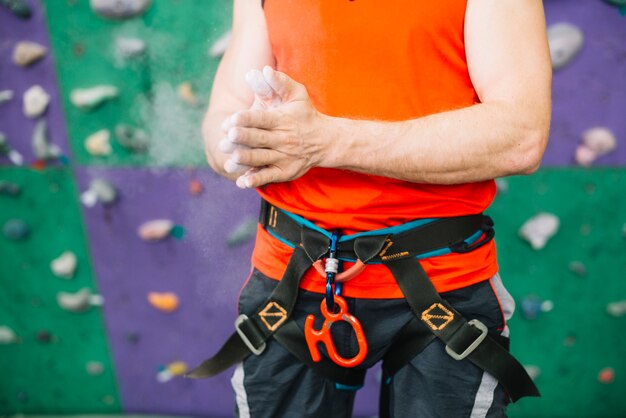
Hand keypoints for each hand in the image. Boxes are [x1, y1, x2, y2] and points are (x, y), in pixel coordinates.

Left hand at [224, 66, 328, 188]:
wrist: (325, 141)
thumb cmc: (306, 115)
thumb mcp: (298, 95)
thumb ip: (281, 82)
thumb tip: (265, 69)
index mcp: (282, 120)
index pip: (263, 119)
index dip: (247, 118)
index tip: (233, 118)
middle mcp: (283, 139)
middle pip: (260, 139)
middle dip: (244, 137)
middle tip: (229, 136)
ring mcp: (284, 157)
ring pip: (262, 158)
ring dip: (247, 159)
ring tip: (231, 158)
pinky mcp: (285, 172)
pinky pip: (269, 176)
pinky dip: (256, 180)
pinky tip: (242, 181)